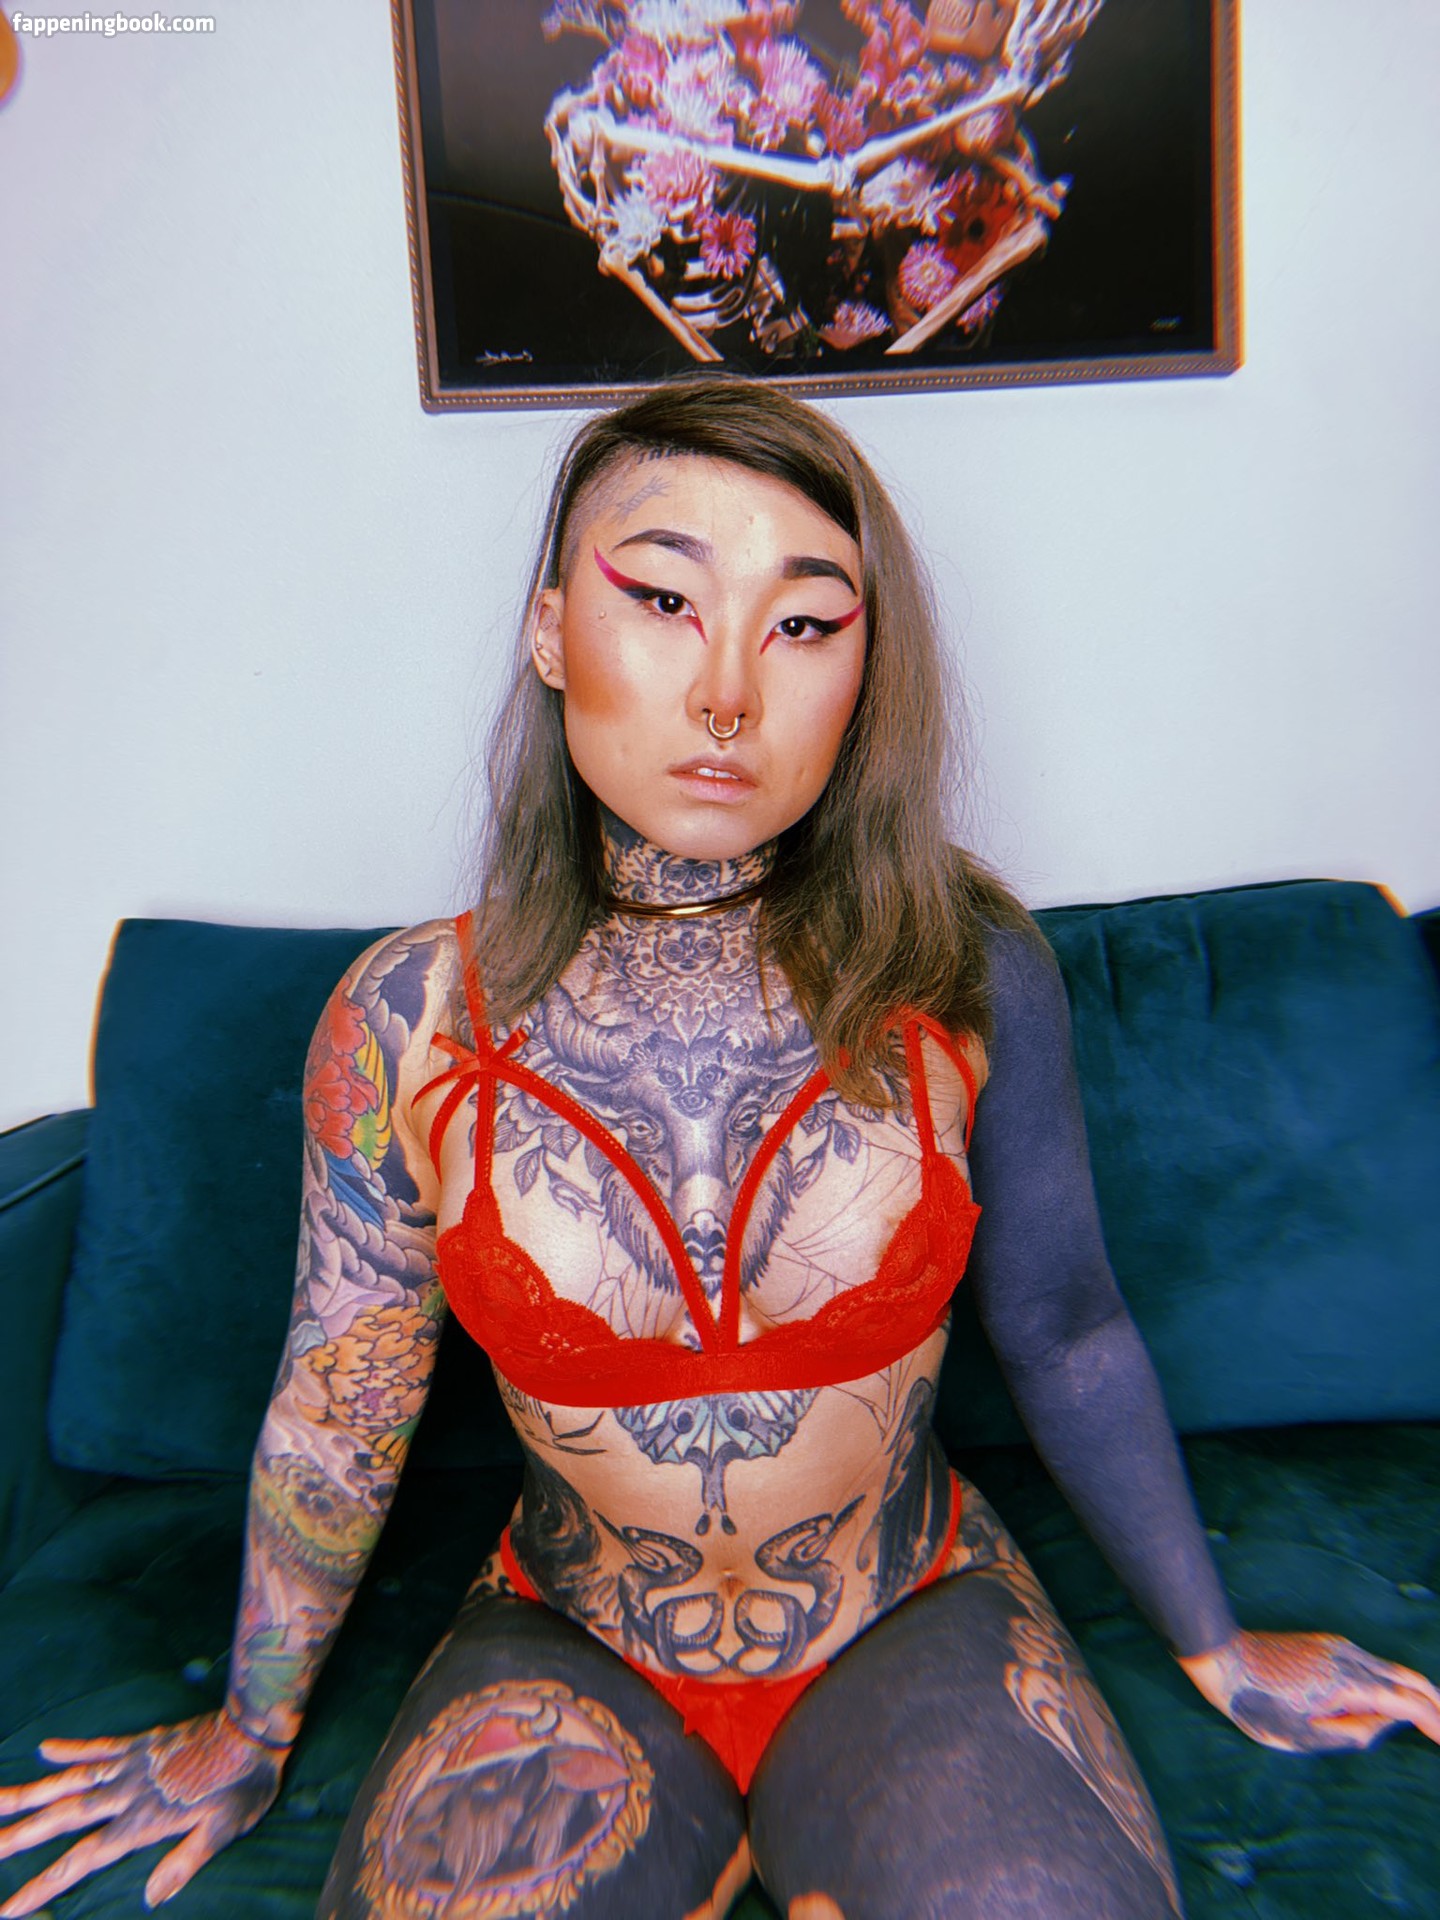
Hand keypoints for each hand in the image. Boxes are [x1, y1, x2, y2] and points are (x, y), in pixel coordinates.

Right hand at [0, 1709, 285, 1914]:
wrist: (253, 1729)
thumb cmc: (242, 1786)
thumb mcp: (222, 1832)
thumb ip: (183, 1863)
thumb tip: (149, 1898)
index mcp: (140, 1823)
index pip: (80, 1861)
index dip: (41, 1886)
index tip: (6, 1908)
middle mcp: (125, 1794)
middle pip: (60, 1818)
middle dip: (17, 1836)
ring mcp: (130, 1765)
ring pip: (69, 1781)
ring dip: (29, 1792)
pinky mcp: (140, 1743)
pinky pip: (99, 1745)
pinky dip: (70, 1747)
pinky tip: (44, 1748)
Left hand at [1177, 1629, 1439, 1752]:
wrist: (1223, 1658)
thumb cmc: (1257, 1704)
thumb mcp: (1305, 1736)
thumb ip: (1353, 1734)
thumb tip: (1388, 1723)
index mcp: (1347, 1683)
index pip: (1407, 1702)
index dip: (1434, 1721)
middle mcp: (1349, 1658)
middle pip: (1408, 1678)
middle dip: (1434, 1702)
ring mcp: (1337, 1646)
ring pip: (1390, 1668)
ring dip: (1413, 1691)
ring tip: (1428, 1716)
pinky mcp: (1325, 1643)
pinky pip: (1369, 1663)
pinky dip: (1390, 1681)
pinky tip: (1388, 1700)